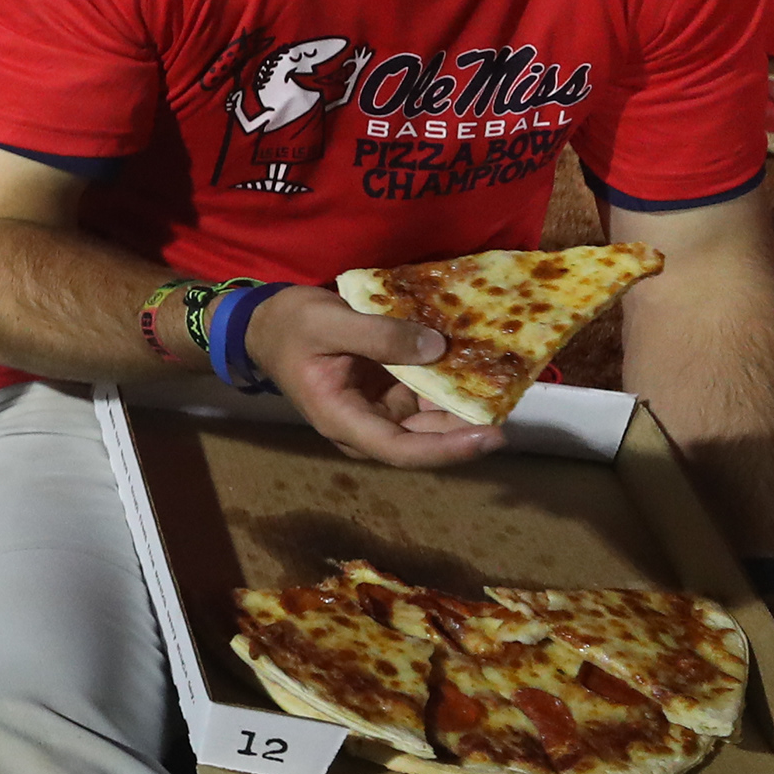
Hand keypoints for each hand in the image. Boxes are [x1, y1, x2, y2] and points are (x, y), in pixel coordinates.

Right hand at [241, 287, 501, 468]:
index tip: (493, 436)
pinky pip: (427, 398)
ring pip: (432, 421)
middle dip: (469, 424)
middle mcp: (365, 426)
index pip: (403, 450)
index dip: (450, 449)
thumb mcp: (328, 323)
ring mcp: (378, 411)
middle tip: (510, 398)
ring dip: (465, 405)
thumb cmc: (290, 326)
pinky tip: (477, 365)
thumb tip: (437, 348)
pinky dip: (451, 384)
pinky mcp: (388, 395)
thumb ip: (379, 335)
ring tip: (502, 380)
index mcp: (343, 419)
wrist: (263, 324)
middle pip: (426, 439)